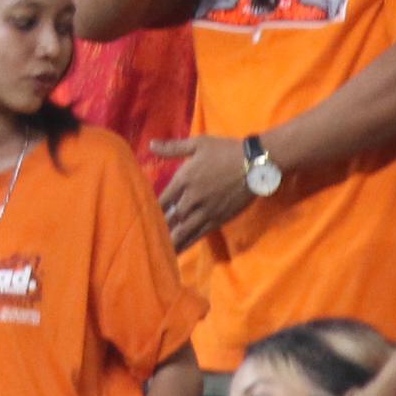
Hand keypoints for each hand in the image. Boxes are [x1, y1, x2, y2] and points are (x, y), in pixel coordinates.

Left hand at [149, 135, 262, 249]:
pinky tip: (178, 251)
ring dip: (169, 240)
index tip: (139, 217)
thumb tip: (150, 145)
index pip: (161, 199)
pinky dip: (187, 243)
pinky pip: (199, 234)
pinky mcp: (219, 219)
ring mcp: (206, 211)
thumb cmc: (226, 151)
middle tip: (143, 238)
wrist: (256, 164)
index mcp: (184, 179)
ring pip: (183, 230)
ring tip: (156, 252)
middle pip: (170, 217)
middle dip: (158, 227)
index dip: (151, 209)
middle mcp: (192, 198)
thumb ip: (173, 147)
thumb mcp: (198, 144)